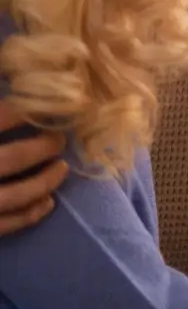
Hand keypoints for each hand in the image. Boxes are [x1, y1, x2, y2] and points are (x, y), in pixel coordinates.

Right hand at [0, 104, 66, 234]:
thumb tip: (14, 84)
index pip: (1, 119)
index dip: (26, 111)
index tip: (51, 104)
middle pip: (13, 158)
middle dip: (44, 146)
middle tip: (60, 138)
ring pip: (14, 195)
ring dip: (44, 181)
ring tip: (62, 168)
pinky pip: (6, 224)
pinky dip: (30, 214)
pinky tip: (49, 202)